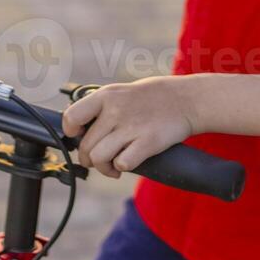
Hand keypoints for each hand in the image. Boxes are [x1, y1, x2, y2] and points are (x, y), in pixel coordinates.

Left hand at [60, 75, 199, 178]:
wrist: (188, 99)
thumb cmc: (154, 97)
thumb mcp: (122, 91)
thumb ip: (101, 107)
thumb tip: (78, 128)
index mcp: (106, 95)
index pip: (71, 117)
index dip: (71, 132)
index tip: (79, 137)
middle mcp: (115, 110)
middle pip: (86, 146)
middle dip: (89, 159)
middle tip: (98, 160)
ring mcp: (131, 126)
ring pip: (99, 158)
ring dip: (103, 168)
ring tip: (112, 167)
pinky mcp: (148, 142)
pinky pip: (122, 164)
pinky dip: (122, 167)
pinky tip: (129, 161)